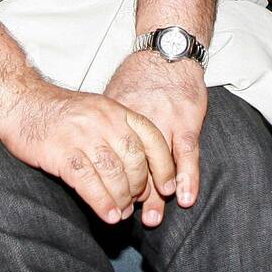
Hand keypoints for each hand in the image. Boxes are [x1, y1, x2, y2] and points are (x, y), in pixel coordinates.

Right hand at [0, 84, 176, 227]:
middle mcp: (103, 121)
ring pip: (114, 173)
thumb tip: (140, 171)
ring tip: (121, 213)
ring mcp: (82, 135)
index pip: (151, 139)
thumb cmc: (59, 113)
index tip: (168, 187)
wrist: (21, 102)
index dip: (163, 167)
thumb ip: (119, 133)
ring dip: (121, 198)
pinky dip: (101, 202)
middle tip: (135, 202)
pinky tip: (108, 215)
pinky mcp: (60, 151)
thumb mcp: (97, 112)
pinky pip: (88, 181)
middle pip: (135, 159)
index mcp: (117, 111)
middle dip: (140, 186)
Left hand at [105, 49, 207, 225]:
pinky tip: (184, 197)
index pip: (108, 156)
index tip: (101, 202)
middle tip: (123, 217)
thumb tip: (83, 151)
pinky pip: (187, 153)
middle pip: (131, 164)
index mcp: (116, 117)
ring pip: (158, 163)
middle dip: (128, 195)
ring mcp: (164, 120)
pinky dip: (186, 176)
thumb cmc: (139, 77)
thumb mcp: (112, 98)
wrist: (167, 52)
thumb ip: (102, 126)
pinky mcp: (187, 120)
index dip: (104, 181)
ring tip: (152, 218)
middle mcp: (137, 120)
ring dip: (155, 194)